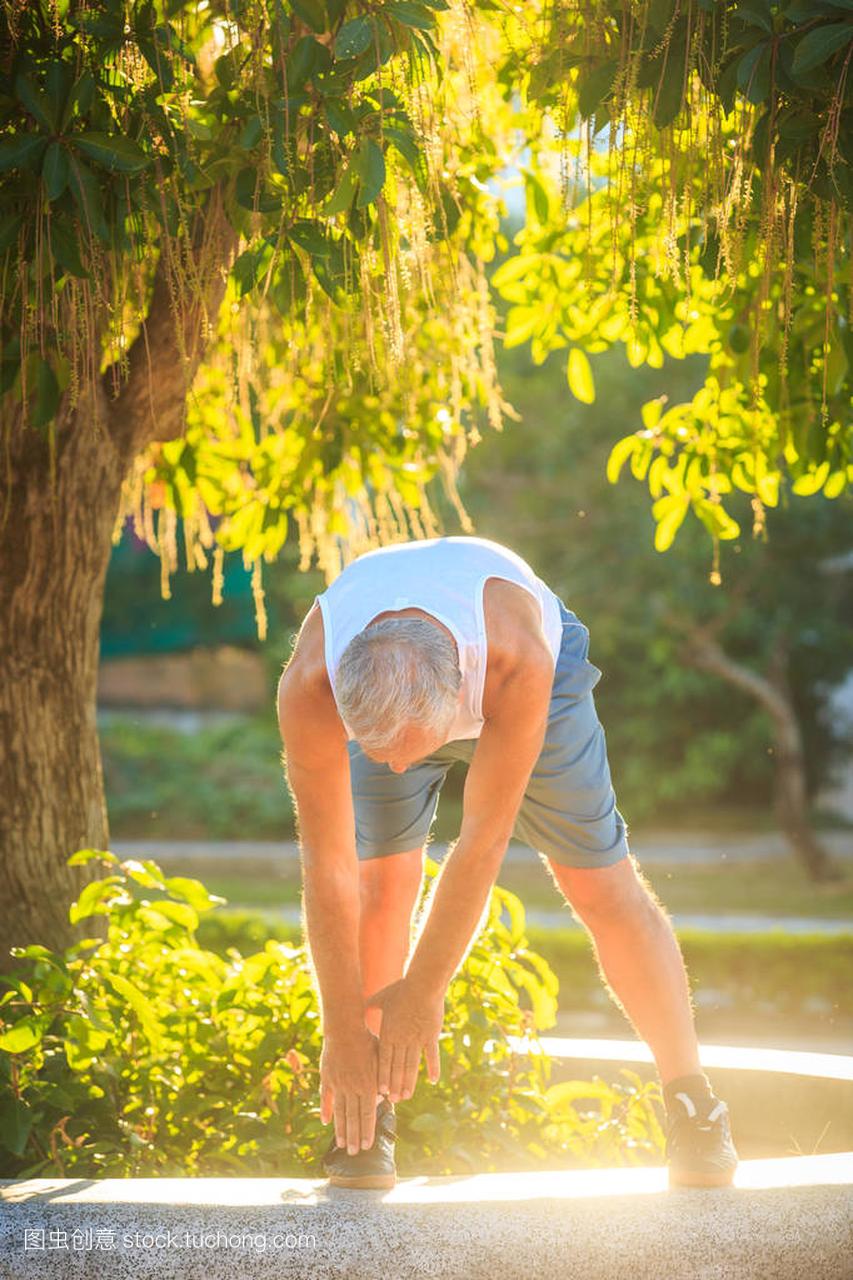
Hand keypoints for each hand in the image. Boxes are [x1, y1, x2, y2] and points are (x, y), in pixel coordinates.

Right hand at [319, 1024, 378, 1154]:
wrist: (345, 1027)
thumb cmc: (368, 1041)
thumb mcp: (380, 1059)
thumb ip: (382, 1079)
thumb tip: (387, 1097)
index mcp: (367, 1084)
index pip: (367, 1114)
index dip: (367, 1131)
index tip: (366, 1146)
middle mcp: (352, 1088)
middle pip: (352, 1118)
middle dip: (354, 1137)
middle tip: (353, 1154)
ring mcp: (338, 1084)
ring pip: (339, 1112)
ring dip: (341, 1130)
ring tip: (341, 1144)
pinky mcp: (327, 1077)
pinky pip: (326, 1097)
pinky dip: (326, 1110)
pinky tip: (326, 1122)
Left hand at [367, 977, 443, 1102]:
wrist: (423, 984)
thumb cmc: (401, 989)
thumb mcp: (382, 998)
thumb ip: (371, 1006)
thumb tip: (361, 1008)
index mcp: (389, 1032)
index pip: (383, 1060)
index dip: (383, 1076)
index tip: (382, 1091)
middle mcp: (402, 1039)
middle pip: (397, 1067)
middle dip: (395, 1085)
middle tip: (394, 1100)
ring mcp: (417, 1039)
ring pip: (412, 1065)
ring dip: (410, 1082)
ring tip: (407, 1096)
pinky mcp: (431, 1036)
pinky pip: (432, 1055)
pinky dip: (433, 1068)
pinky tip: (434, 1080)